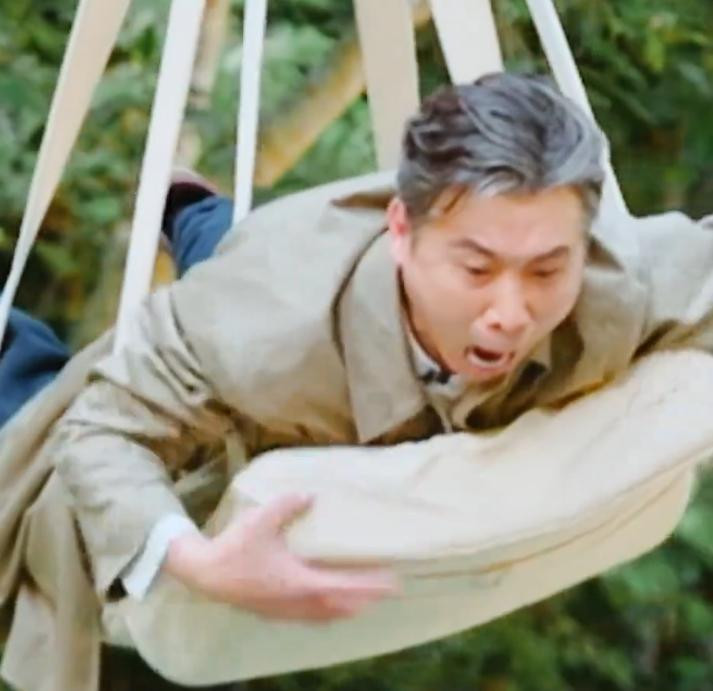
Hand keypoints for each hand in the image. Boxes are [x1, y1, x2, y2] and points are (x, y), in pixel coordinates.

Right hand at [164, 494, 398, 621]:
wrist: (205, 575)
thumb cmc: (235, 547)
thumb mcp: (261, 519)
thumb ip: (287, 505)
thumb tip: (310, 494)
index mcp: (299, 581)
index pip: (343, 586)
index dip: (369, 585)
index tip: (392, 583)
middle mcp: (297, 601)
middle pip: (340, 605)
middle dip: (365, 599)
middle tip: (385, 590)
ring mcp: (285, 610)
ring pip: (325, 614)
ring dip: (347, 607)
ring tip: (363, 599)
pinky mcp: (275, 611)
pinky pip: (311, 617)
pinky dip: (328, 612)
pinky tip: (327, 605)